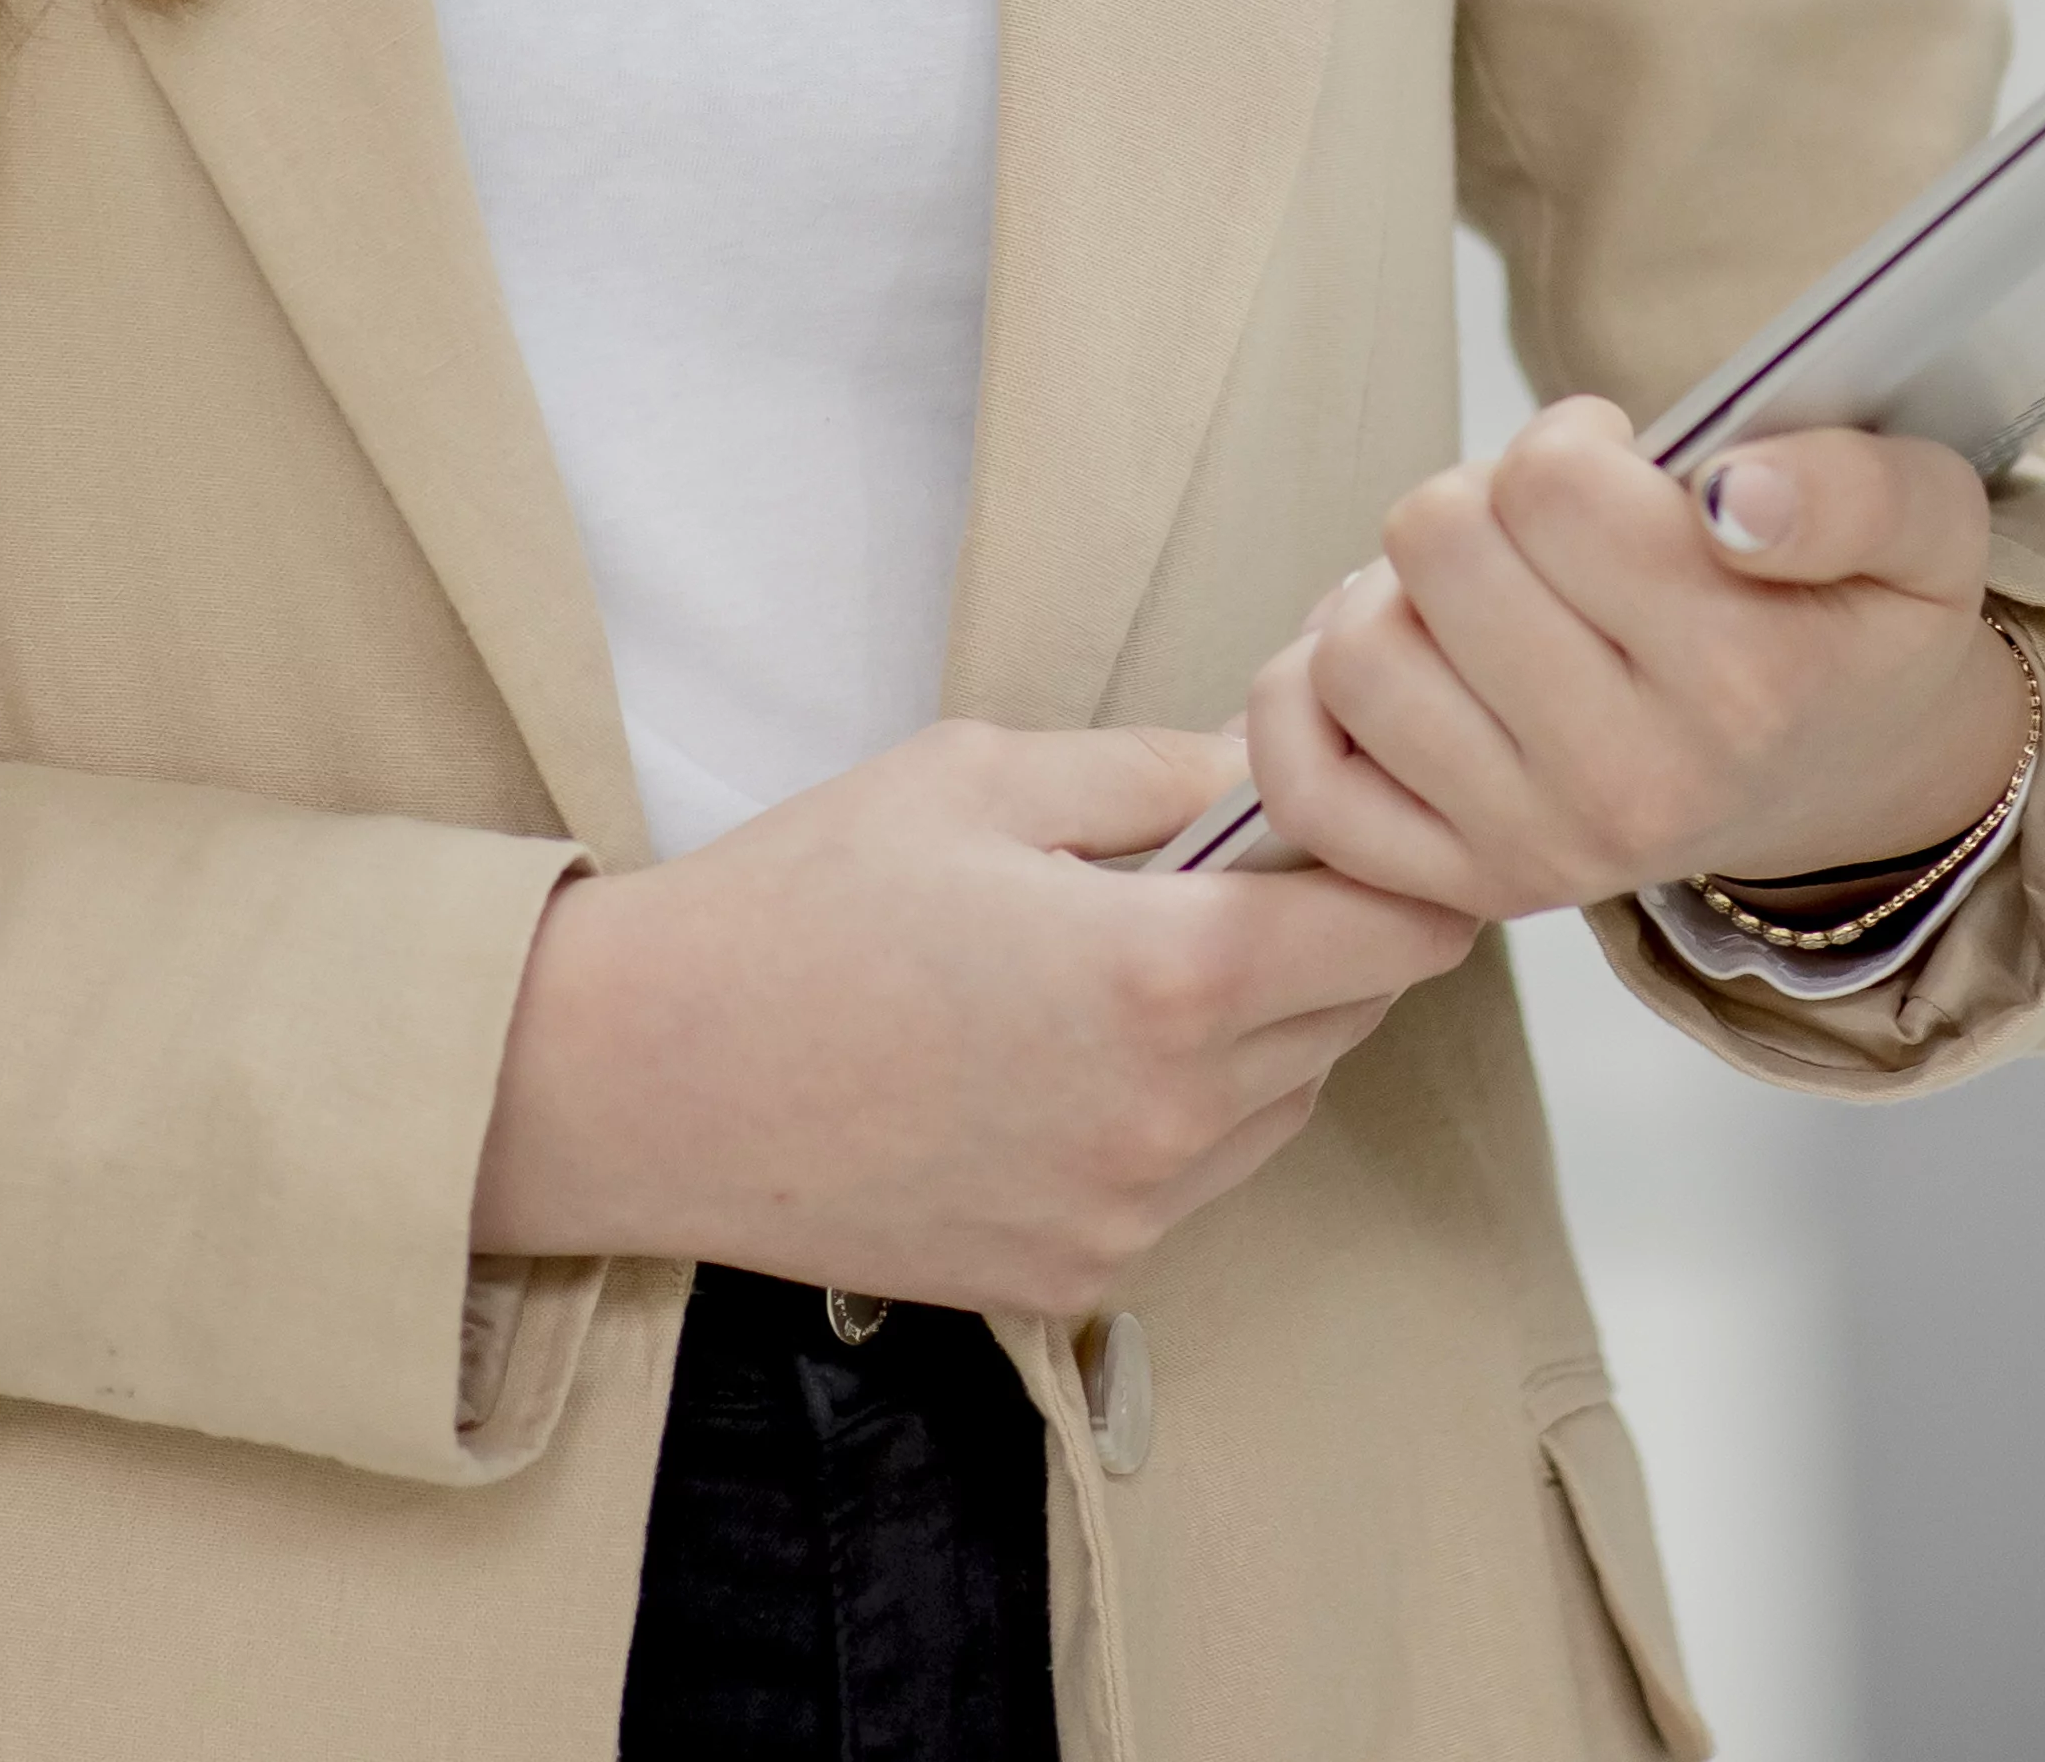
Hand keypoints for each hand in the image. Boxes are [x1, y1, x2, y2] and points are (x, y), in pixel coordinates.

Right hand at [468, 721, 1477, 1315]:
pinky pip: (1195, 1181)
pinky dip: (1178, 1115)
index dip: (1401, 866)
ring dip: (1258, 1031)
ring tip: (1128, 959)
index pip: (1399, 931)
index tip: (1357, 824)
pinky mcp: (1075, 1275)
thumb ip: (1158, 772)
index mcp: (1167, 974)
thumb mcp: (981, 778)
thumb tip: (1272, 768)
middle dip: (1324, 935)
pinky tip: (1067, 1054)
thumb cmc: (799, 907)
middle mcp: (1173, 1116)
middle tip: (1229, 869)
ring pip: (1284, 1104)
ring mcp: (1128, 1213)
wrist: (643, 1083)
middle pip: (1354, 1016)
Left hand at [1234, 401, 2026, 924]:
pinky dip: (1312, 696)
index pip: (1554, 488)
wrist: (1836, 773)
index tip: (1623, 466)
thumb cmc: (1853, 623)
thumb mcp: (1925, 524)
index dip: (1575, 440)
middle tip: (1552, 528)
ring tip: (1483, 593)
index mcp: (1748, 681)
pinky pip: (1303, 775)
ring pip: (1359, 649)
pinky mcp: (1458, 885)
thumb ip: (1848, 488)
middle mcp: (1634, 784)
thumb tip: (1733, 494)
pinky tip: (1402, 658)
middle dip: (1487, 498)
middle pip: (1439, 544)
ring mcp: (1535, 848)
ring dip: (1401, 590)